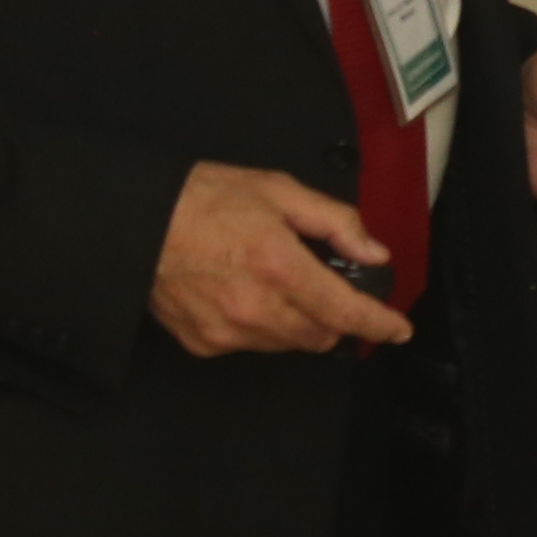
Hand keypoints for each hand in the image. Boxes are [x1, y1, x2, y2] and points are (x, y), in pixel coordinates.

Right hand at [155, 159, 415, 356]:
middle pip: (320, 336)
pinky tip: (243, 294)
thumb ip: (335, 222)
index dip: (378, 324)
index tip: (399, 330)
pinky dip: (261, 327)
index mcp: (280, 266)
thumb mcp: (280, 190)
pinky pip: (251, 345)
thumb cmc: (207, 198)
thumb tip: (373, 253)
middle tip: (322, 285)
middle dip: (333, 316)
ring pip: (288, 345)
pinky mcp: (204, 344)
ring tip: (275, 282)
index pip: (344, 311)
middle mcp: (256, 308)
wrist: (137, 223)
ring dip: (298, 323)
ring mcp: (228, 332)